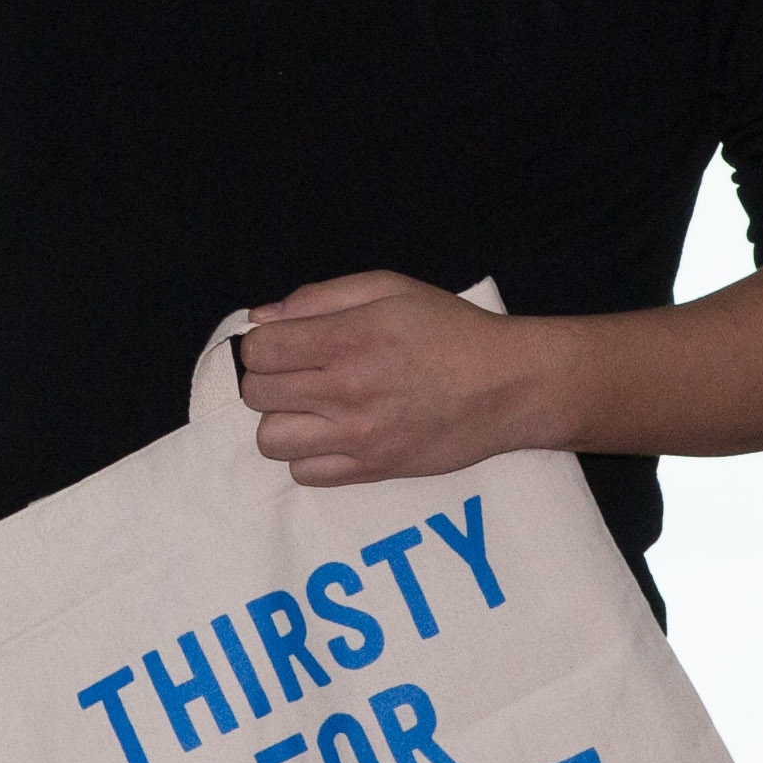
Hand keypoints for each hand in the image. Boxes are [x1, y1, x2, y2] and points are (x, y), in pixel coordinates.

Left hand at [236, 273, 564, 487]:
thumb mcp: (389, 289)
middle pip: (256, 395)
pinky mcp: (372, 470)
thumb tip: (260, 317)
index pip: (259, 351)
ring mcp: (357, 437)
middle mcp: (346, 392)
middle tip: (297, 372)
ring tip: (310, 407)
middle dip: (267, 378)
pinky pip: (304, 474)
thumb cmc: (449, 330)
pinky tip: (331, 434)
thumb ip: (319, 297)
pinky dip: (308, 455)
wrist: (506, 386)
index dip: (260, 343)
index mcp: (348, 340)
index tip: (280, 343)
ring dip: (282, 420)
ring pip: (271, 441)